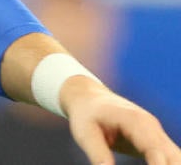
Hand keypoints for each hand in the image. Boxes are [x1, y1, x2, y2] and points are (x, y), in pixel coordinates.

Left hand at [62, 75, 180, 164]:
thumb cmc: (85, 114)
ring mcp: (156, 133)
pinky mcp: (155, 141)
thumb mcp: (85, 134)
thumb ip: (98, 154)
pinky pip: (170, 158)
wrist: (88, 97)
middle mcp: (151, 126)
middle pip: (174, 156)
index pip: (155, 150)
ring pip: (176, 157)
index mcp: (135, 121)